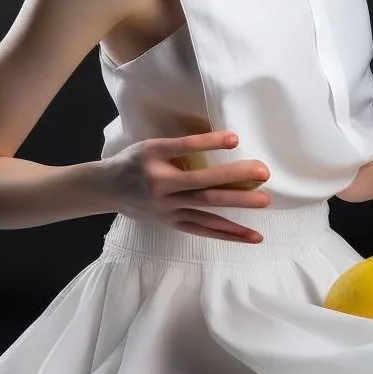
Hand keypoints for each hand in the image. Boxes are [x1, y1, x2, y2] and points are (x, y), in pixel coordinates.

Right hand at [103, 130, 271, 242]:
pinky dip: (230, 234)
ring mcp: (168, 210)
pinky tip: (252, 236)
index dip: (209, 143)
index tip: (235, 137)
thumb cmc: (134, 162)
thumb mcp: (151, 146)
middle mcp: (161, 189)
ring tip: (264, 201)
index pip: (185, 149)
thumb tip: (223, 139)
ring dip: (237, 206)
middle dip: (235, 178)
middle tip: (263, 172)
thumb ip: (180, 145)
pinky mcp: (174, 223)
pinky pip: (205, 230)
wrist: (107, 190)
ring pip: (207, 210)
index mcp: (154, 162)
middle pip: (202, 185)